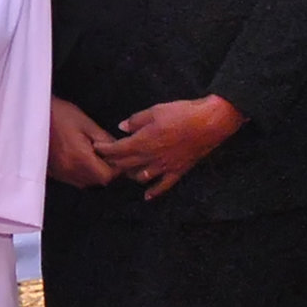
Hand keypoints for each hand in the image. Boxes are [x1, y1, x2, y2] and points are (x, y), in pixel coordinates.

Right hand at [48, 98, 120, 188]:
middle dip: (107, 170)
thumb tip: (118, 150)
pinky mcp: (54, 172)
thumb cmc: (59, 115)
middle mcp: (70, 170)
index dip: (116, 168)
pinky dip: (82, 172)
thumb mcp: (87, 123)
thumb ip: (105, 139)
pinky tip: (81, 158)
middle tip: (109, 155)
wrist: (33, 116)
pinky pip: (74, 179)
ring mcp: (61, 173)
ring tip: (94, 155)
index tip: (118, 157)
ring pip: (86, 182)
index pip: (107, 175)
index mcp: (80, 157)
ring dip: (95, 173)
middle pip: (98, 182)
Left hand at [94, 95, 243, 200]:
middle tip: (105, 160)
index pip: (117, 150)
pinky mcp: (178, 171)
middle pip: (125, 165)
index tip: (97, 148)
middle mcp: (150, 158)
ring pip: (141, 177)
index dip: (105, 150)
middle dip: (112, 163)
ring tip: (124, 171)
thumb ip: (136, 121)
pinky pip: (163, 186)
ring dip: (130, 175)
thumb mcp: (155, 111)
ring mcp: (164, 167)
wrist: (209, 122)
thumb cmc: (182, 113)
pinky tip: (147, 196)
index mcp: (142, 142)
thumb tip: (122, 127)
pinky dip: (153, 192)